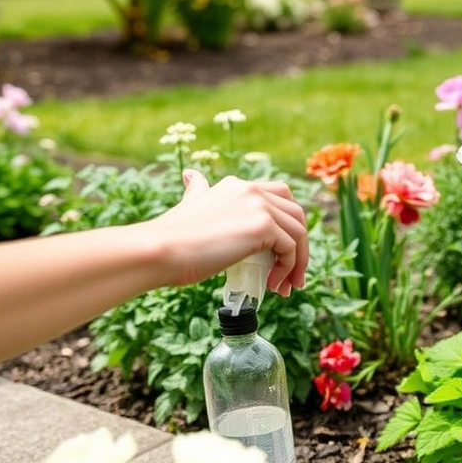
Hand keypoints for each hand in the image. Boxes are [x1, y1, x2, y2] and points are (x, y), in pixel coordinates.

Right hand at [140, 169, 308, 295]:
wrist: (161, 251)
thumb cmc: (173, 239)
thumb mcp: (189, 205)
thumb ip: (197, 191)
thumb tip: (190, 175)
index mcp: (237, 185)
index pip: (280, 197)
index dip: (288, 226)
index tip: (281, 254)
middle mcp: (250, 189)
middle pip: (296, 215)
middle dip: (300, 246)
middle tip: (291, 276)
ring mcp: (259, 205)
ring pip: (299, 233)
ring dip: (298, 263)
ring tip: (284, 287)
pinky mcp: (263, 225)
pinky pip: (291, 248)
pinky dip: (288, 268)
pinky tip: (273, 283)